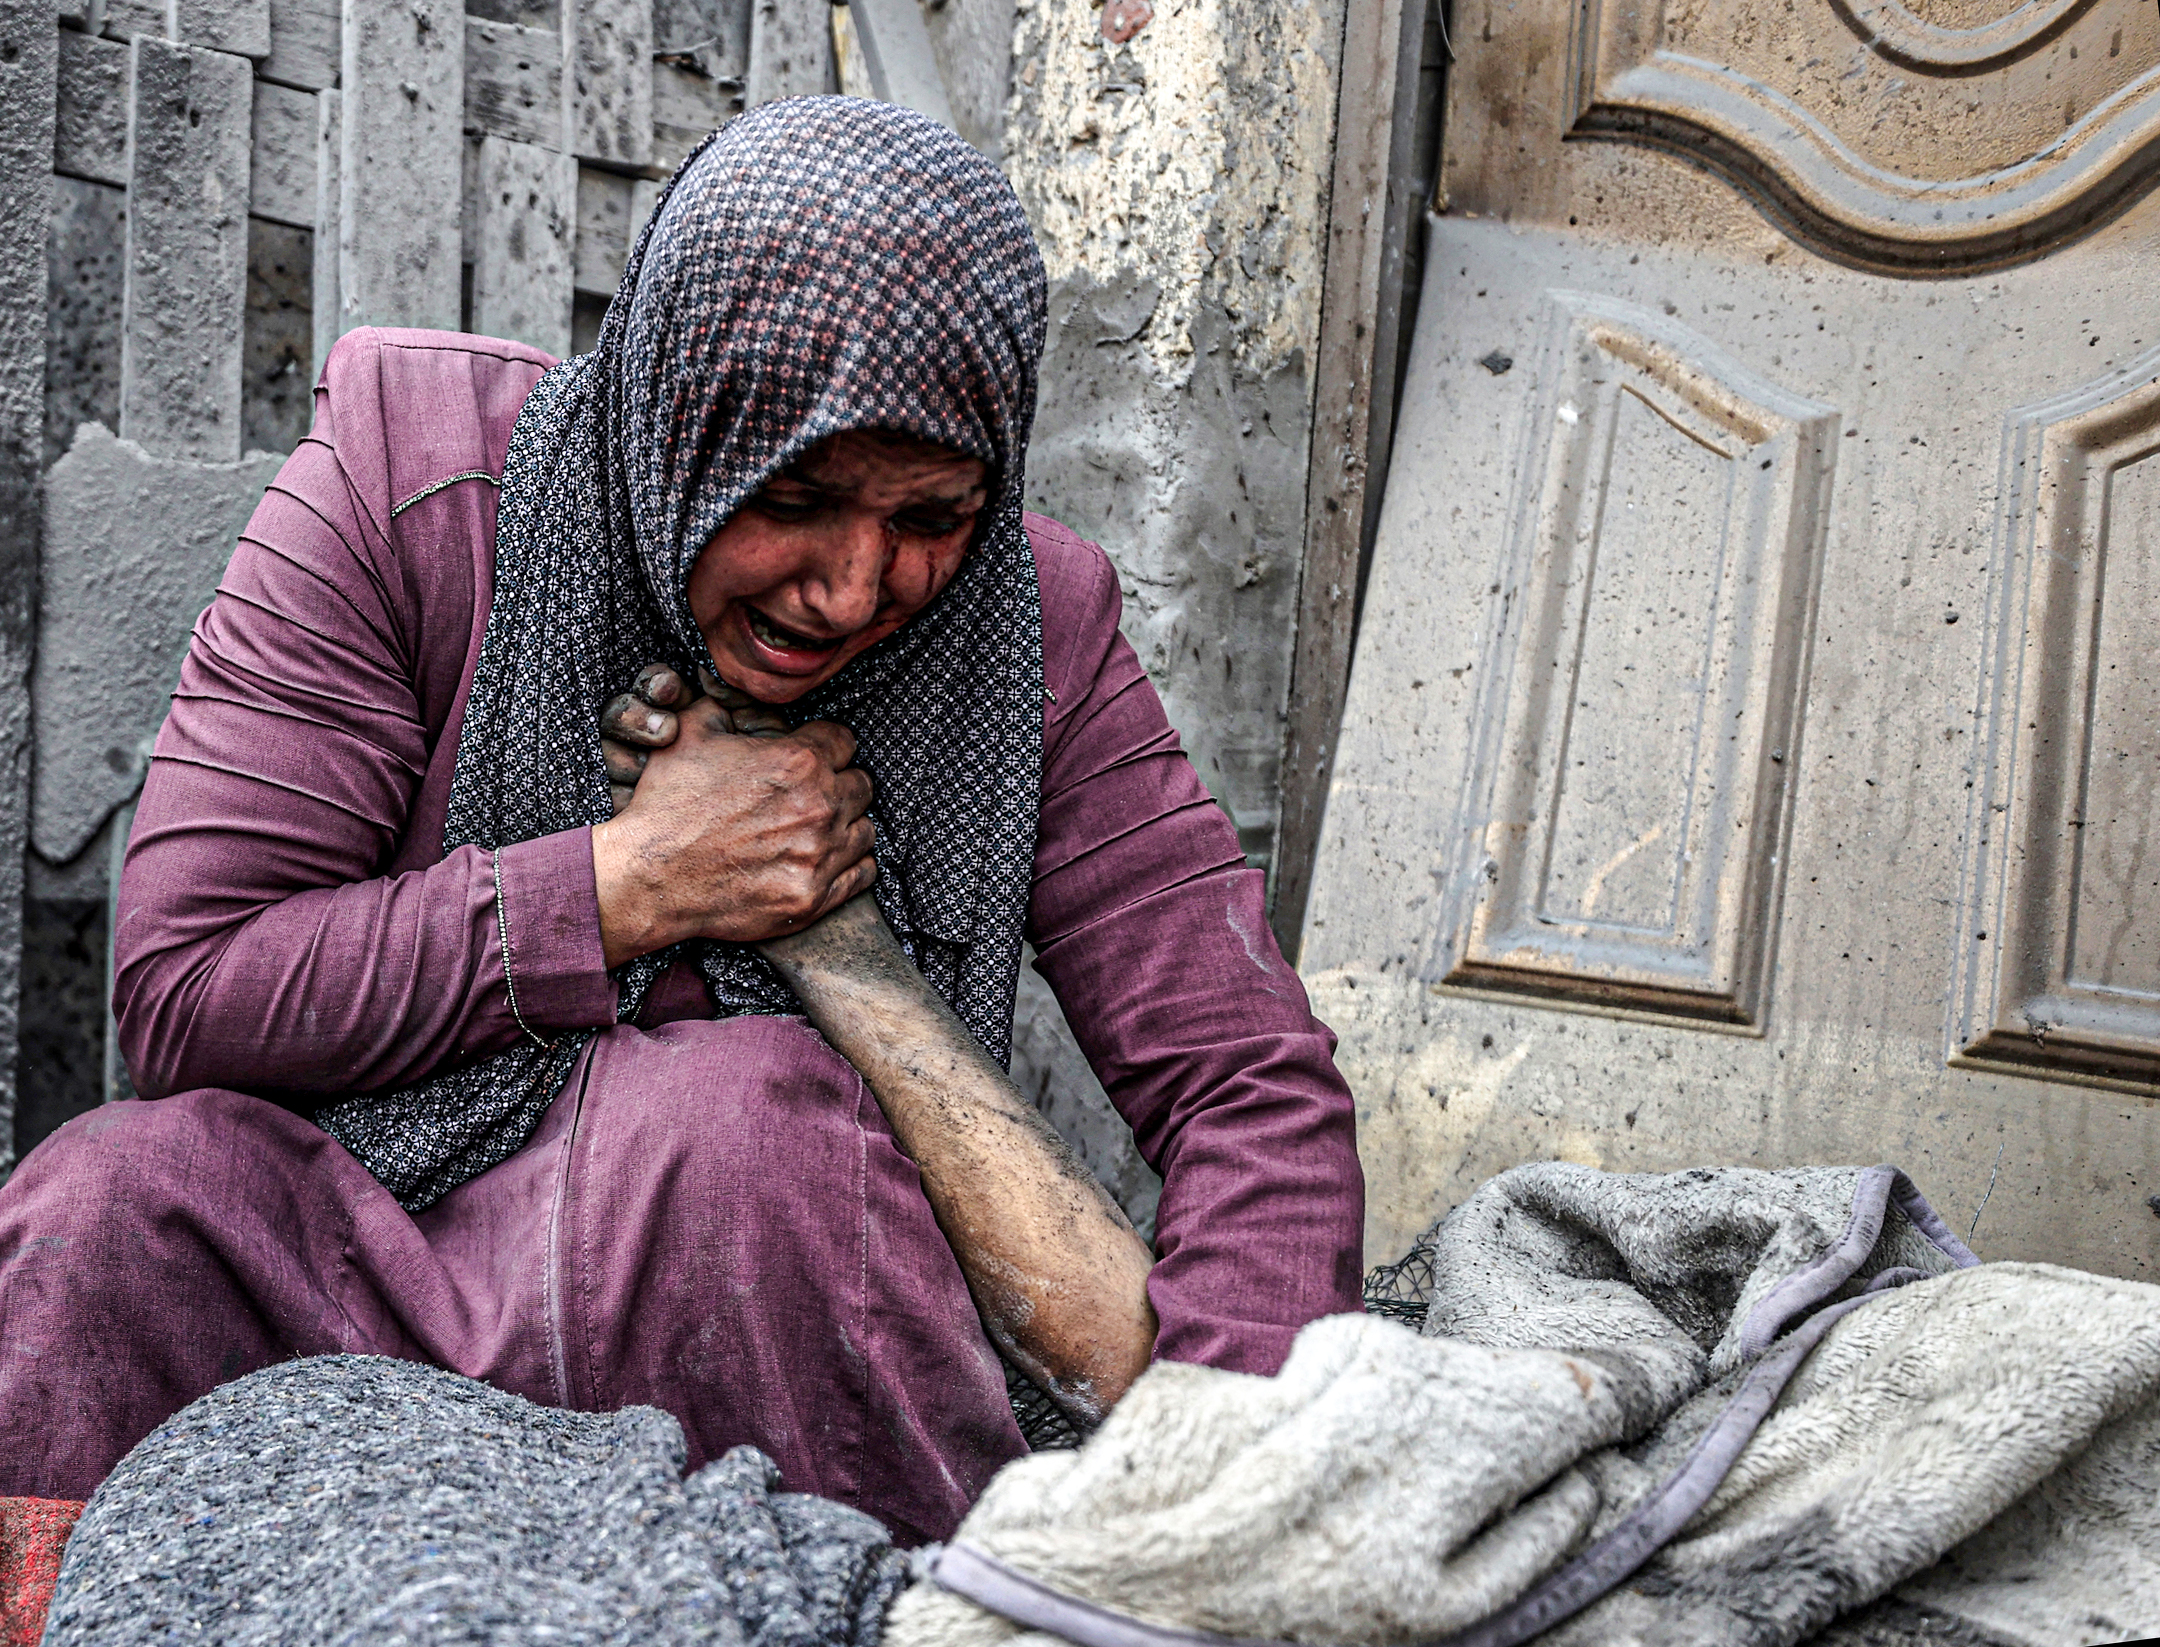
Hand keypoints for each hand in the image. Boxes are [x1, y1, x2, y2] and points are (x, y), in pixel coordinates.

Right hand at [590, 683, 874, 966]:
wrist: (650, 876)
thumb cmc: (668, 805)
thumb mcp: (690, 734)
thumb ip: (727, 705)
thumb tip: (740, 688)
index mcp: (797, 761)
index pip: (845, 741)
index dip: (827, 745)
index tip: (814, 756)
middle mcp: (818, 806)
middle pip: (861, 785)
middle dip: (840, 785)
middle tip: (815, 795)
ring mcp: (818, 855)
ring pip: (864, 830)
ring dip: (846, 826)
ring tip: (820, 829)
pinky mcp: (813, 897)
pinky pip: (861, 875)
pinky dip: (851, 866)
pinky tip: (828, 859)